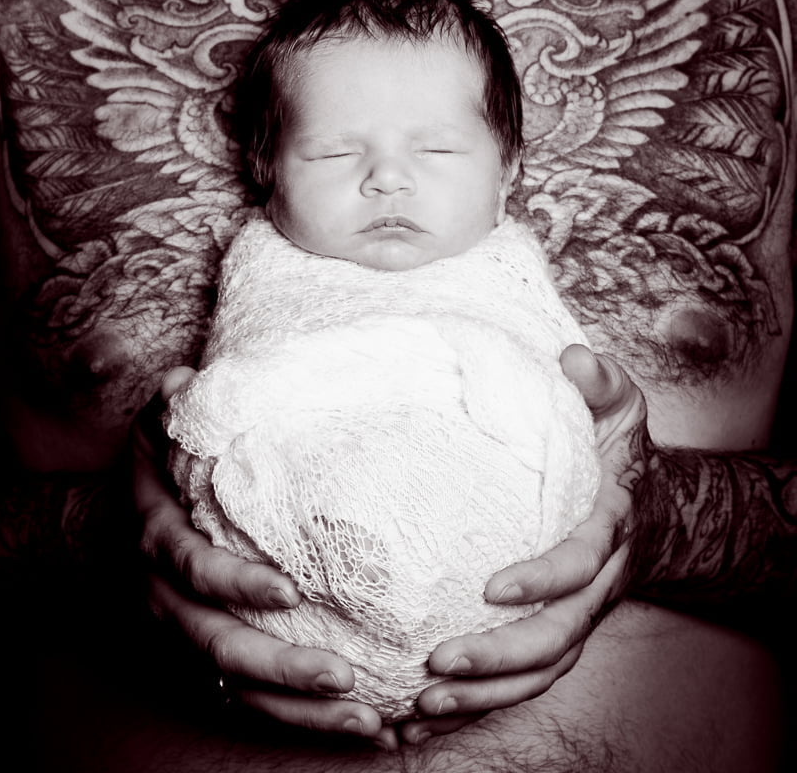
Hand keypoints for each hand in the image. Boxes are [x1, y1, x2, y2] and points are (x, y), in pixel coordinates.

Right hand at [133, 367, 398, 749]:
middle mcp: (165, 599)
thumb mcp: (156, 428)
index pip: (193, 568)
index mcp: (158, 539)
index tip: (290, 591)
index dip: (235, 583)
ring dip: (297, 709)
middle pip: (216, 645)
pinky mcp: (202, 661)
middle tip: (344, 676)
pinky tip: (356, 724)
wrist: (108, 523)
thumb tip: (182, 380)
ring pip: (235, 687)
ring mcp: (181, 637)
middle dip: (279, 666)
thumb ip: (172, 407)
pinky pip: (246, 701)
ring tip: (366, 719)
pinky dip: (295, 718)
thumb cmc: (155, 468)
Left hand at [400, 344, 651, 745]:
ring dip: (484, 695)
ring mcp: (578, 614)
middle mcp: (595, 584)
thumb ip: (599, 381)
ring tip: (422, 703)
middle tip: (437, 661)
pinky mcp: (557, 631)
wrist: (649, 504)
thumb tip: (571, 360)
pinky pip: (525, 678)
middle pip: (555, 638)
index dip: (543, 578)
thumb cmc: (618, 450)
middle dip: (499, 658)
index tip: (491, 586)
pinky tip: (427, 711)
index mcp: (605, 527)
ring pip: (539, 671)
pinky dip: (481, 701)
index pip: (579, 563)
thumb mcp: (618, 406)